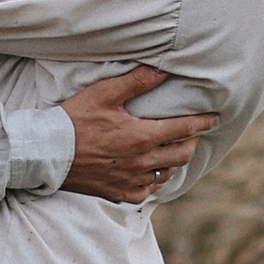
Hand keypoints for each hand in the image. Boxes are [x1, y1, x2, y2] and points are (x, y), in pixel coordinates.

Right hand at [59, 63, 205, 202]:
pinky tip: (155, 172)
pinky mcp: (120, 193)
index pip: (183, 128)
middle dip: (192, 141)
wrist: (48, 153)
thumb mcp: (105, 93)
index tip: (215, 118)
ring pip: (167, 173)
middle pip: (181, 154)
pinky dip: (157, 180)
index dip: (202, 122)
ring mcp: (131, 180)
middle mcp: (142, 162)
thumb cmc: (75, 119)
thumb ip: (137, 81)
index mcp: (142, 136)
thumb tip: (164, 70)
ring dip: (176, 160)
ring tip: (176, 149)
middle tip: (194, 133)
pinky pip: (149, 190)